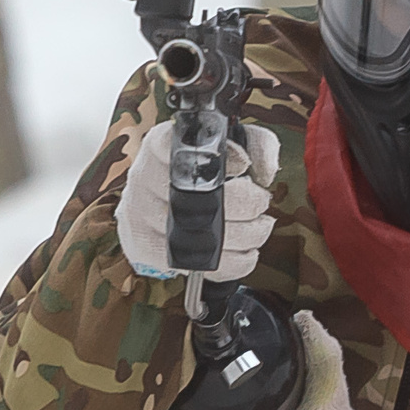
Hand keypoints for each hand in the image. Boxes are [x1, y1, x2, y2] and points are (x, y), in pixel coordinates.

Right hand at [117, 120, 279, 280]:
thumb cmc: (191, 172)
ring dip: (246, 236)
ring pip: (203, 236)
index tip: (244, 166)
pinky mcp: (147, 248)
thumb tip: (266, 170)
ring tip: (256, 227)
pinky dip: (232, 262)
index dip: (226, 160)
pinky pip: (199, 264)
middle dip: (247, 204)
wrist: (150, 199)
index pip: (190, 150)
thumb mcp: (222, 145)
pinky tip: (241, 250)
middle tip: (260, 202)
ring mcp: (142, 215)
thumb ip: (254, 145)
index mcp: (162, 146)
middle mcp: (145, 178)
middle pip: (204, 198)